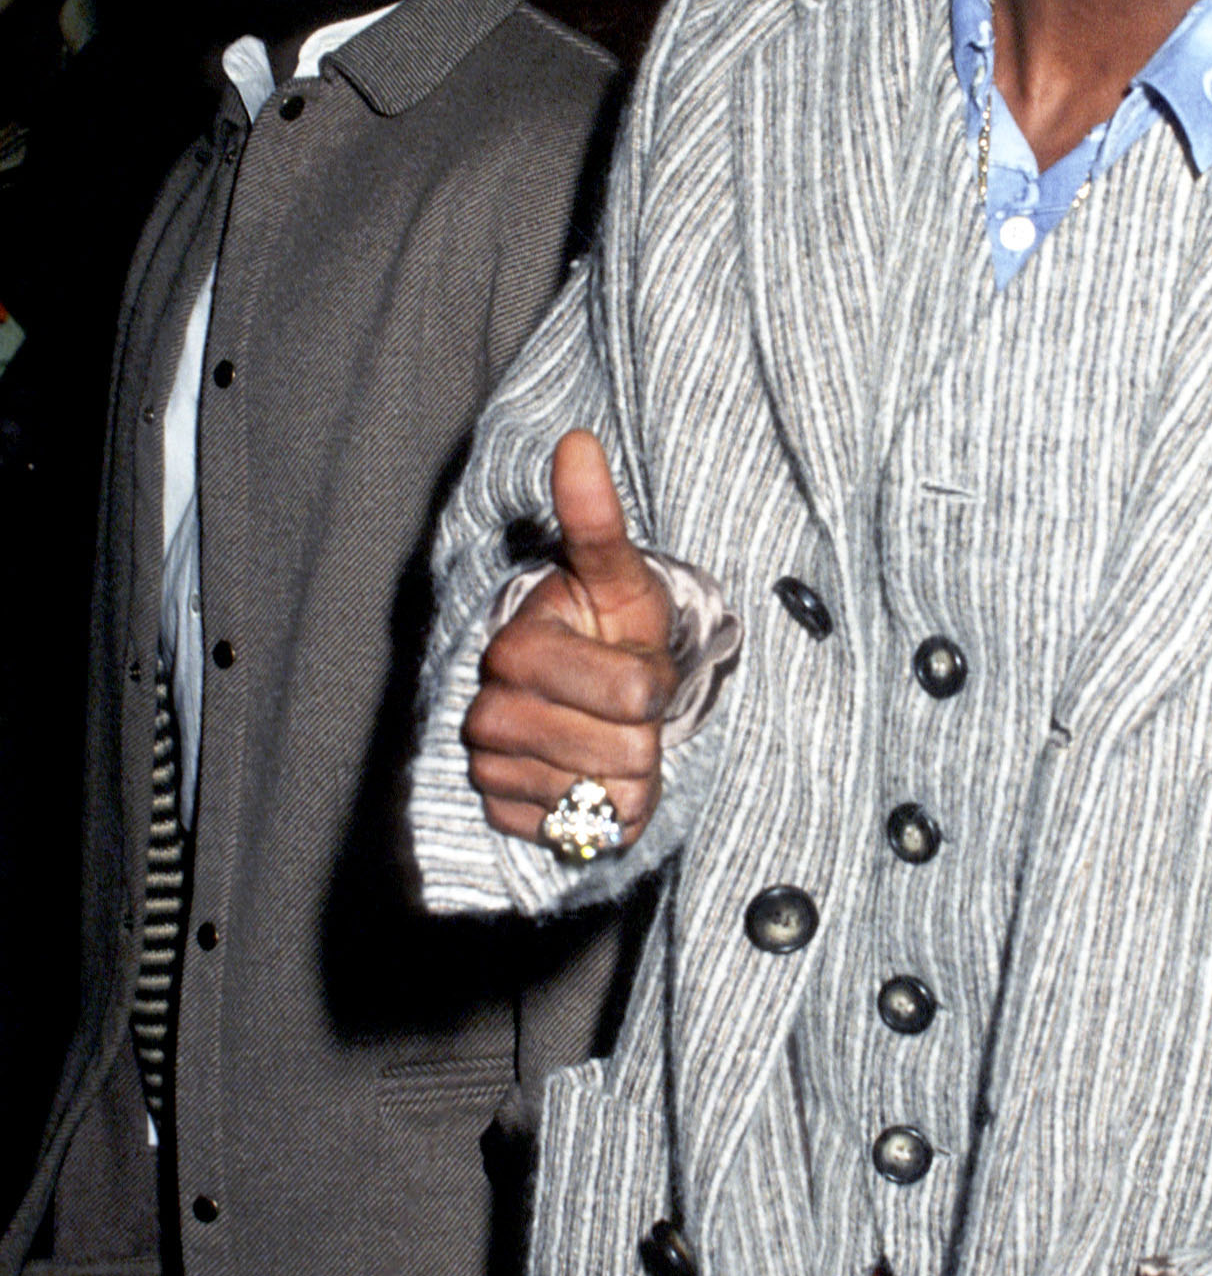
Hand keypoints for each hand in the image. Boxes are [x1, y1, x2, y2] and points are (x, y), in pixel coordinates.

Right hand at [461, 431, 678, 846]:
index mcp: (517, 646)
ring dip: (628, 776)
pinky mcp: (499, 815)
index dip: (657, 683)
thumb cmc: (606, 630)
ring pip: (608, 797)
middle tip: (623, 710)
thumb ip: (597, 519)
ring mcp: (489, 766)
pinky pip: (584, 834)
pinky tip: (585, 777)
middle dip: (646, 734)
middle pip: (627, 752)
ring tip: (607, 740)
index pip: (637, 694)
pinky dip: (601, 813)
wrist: (578, 696)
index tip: (637, 664)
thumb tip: (579, 441)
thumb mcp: (618, 578)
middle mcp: (490, 709)